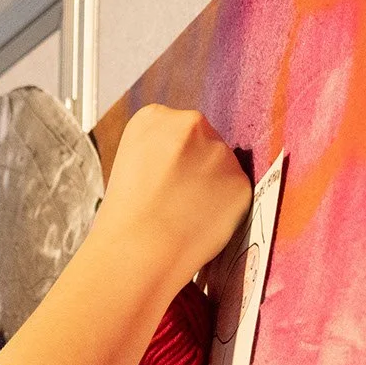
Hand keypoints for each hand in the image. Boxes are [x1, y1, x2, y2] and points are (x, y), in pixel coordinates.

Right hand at [92, 105, 252, 280]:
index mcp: (154, 116)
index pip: (177, 129)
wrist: (136, 248)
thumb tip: (186, 160)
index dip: (172, 158)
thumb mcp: (129, 162)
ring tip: (186, 213)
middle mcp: (190, 124)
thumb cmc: (125, 215)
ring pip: (223, 166)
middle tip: (178, 197)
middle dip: (197, 166)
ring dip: (213, 186)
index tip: (163, 177)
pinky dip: (224, 209)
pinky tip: (200, 222)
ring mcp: (218, 151)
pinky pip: (235, 192)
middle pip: (204, 141)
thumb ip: (160, 150)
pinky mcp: (240, 180)